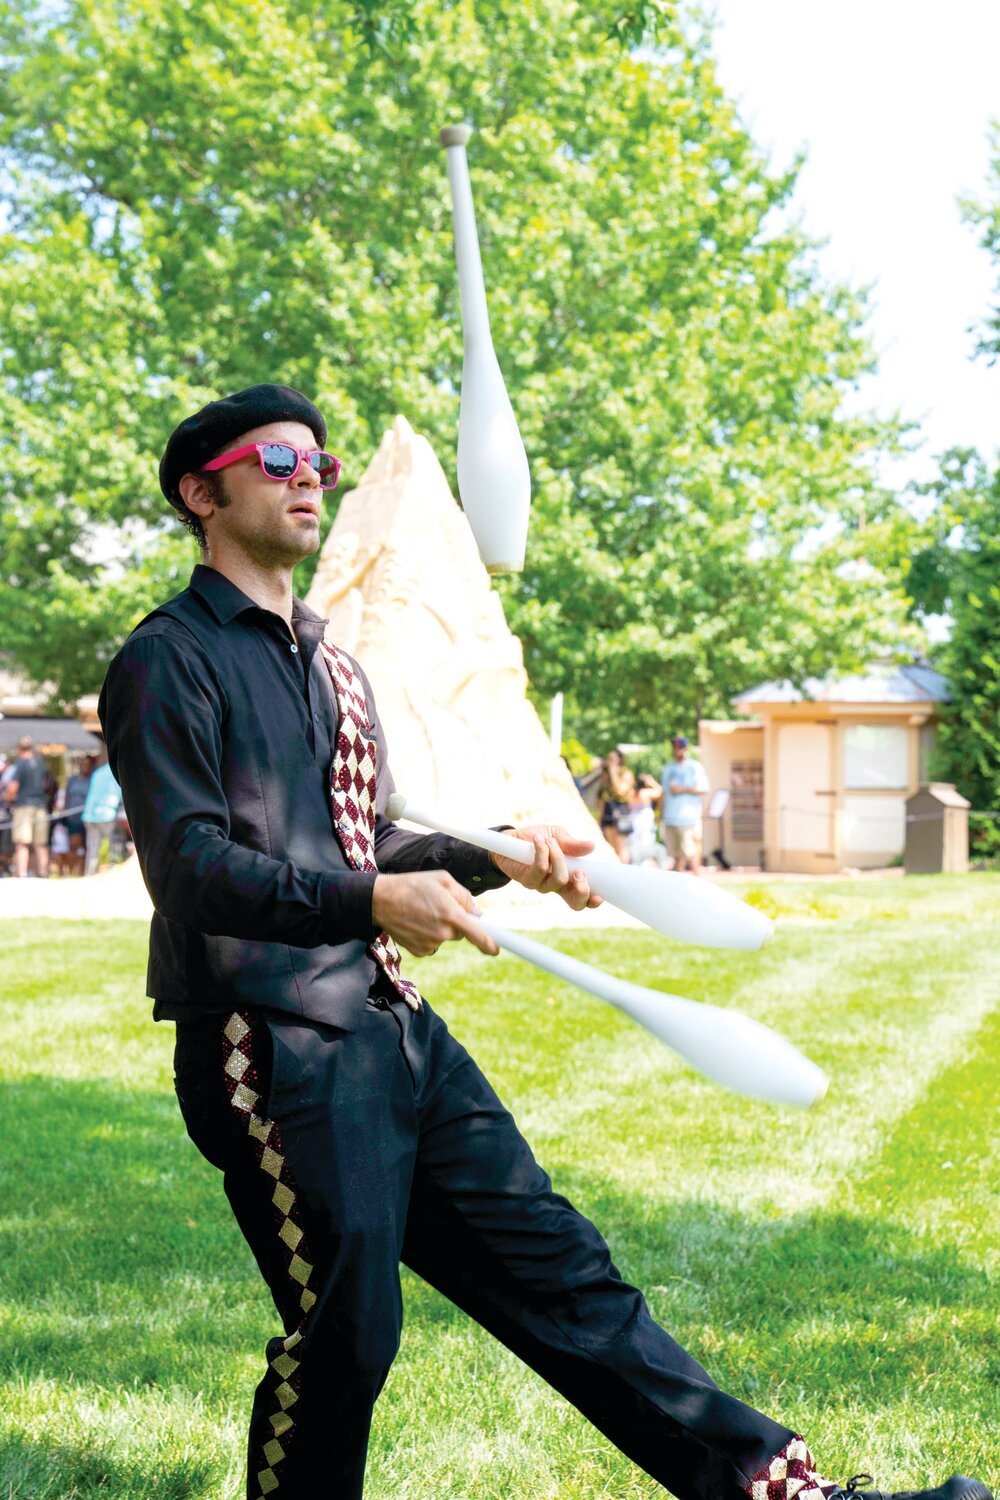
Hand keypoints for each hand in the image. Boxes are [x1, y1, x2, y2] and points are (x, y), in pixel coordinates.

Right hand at [372, 870, 498, 956]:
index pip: (479, 935)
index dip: (490, 944)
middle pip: (461, 932)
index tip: (496, 950)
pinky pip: (433, 944)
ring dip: (440, 927)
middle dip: (456, 921)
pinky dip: (428, 935)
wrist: (380, 900)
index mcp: (451, 914)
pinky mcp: (420, 951)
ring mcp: (430, 944)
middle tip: (439, 906)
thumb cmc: (412, 885)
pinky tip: (416, 922)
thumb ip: (464, 896)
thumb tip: (477, 913)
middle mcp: (442, 933)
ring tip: (422, 911)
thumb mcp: (442, 879)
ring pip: (445, 937)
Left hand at [489, 824, 602, 911]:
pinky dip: (543, 852)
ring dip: (558, 857)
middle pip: (575, 902)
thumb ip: (572, 844)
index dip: (593, 901)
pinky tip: (540, 840)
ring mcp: (541, 884)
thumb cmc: (537, 838)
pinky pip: (540, 869)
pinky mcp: (527, 879)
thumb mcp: (558, 835)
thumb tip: (591, 847)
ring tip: (551, 840)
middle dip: (582, 888)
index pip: (584, 897)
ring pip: (559, 880)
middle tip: (579, 871)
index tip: (601, 896)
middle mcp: (556, 886)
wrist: (511, 837)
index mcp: (569, 879)